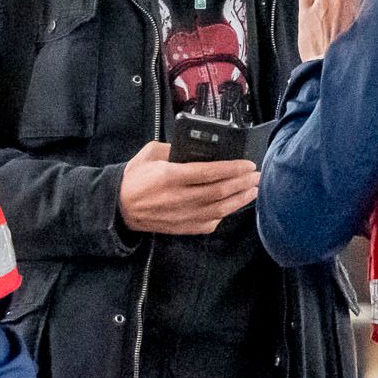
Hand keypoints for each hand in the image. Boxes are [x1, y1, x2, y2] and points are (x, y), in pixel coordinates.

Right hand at [118, 141, 258, 235]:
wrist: (119, 208)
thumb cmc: (135, 177)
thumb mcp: (150, 153)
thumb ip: (174, 148)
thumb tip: (199, 149)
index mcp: (170, 176)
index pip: (209, 173)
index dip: (233, 168)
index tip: (248, 164)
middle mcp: (179, 198)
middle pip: (219, 191)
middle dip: (242, 183)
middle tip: (257, 176)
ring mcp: (182, 216)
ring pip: (219, 209)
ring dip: (240, 199)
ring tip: (253, 190)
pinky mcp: (183, 228)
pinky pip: (210, 223)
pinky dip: (225, 214)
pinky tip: (235, 205)